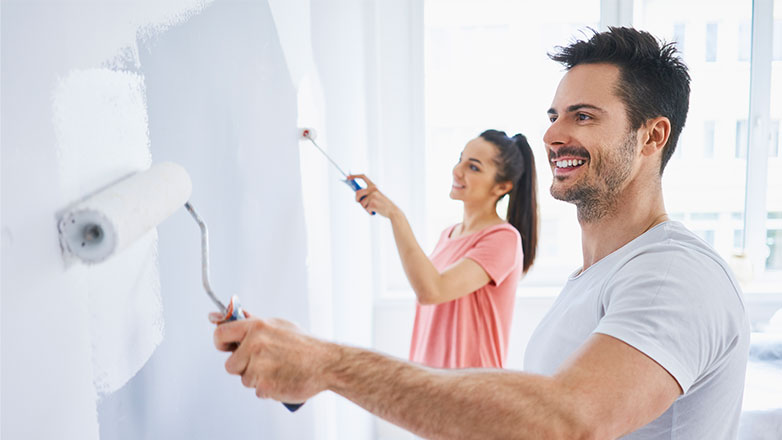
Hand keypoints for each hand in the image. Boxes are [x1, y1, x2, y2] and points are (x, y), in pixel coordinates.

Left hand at [212, 314, 336, 402]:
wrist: (326, 364)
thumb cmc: (304, 345)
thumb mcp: (278, 325)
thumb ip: (252, 322)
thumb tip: (223, 316)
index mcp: (256, 328)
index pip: (221, 334)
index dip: (221, 343)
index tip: (226, 347)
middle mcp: (255, 346)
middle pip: (231, 364)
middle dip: (243, 366)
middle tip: (264, 362)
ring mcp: (259, 367)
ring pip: (245, 379)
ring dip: (258, 378)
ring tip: (278, 369)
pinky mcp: (265, 386)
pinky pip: (257, 391)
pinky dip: (268, 389)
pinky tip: (282, 379)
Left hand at [347, 174, 398, 218]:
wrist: (392, 211)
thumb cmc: (383, 204)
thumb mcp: (376, 195)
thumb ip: (367, 194)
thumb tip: (356, 195)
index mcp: (374, 186)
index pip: (363, 177)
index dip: (355, 176)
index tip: (348, 177)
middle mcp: (373, 189)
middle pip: (357, 193)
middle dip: (357, 199)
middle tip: (360, 202)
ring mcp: (373, 196)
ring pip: (361, 203)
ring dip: (365, 207)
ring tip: (373, 207)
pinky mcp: (372, 203)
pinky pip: (365, 208)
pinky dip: (369, 211)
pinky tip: (375, 211)